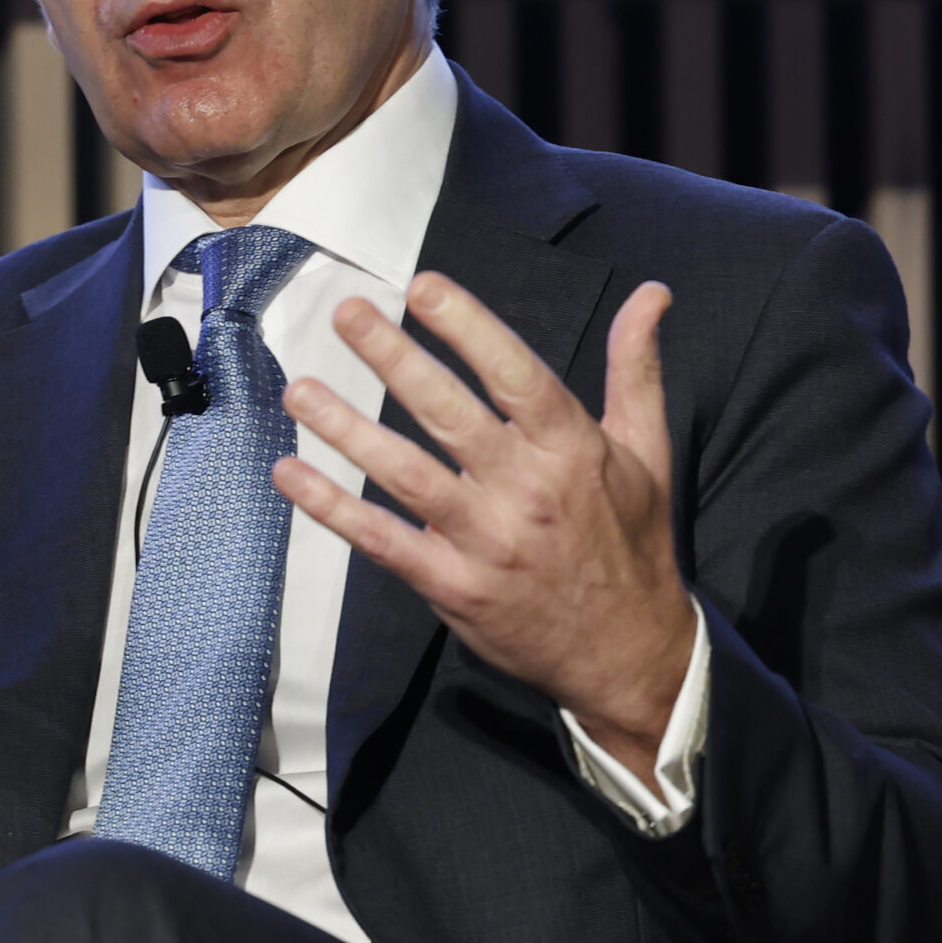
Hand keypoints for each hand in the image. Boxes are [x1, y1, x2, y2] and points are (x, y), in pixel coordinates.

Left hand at [271, 272, 696, 789]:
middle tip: (346, 311)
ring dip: (347, 430)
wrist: (630, 656)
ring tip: (299, 388)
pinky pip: (382, 540)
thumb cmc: (632, 543)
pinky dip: (333, 508)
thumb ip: (636, 370)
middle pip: (449, 414)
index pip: (516, 375)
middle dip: (393, 358)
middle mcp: (527, 491)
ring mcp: (486, 542)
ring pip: (406, 474)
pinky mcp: (453, 586)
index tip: (422, 286)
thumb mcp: (648, 453)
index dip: (468, 328)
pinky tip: (290, 472)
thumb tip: (651, 293)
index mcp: (573, 451)